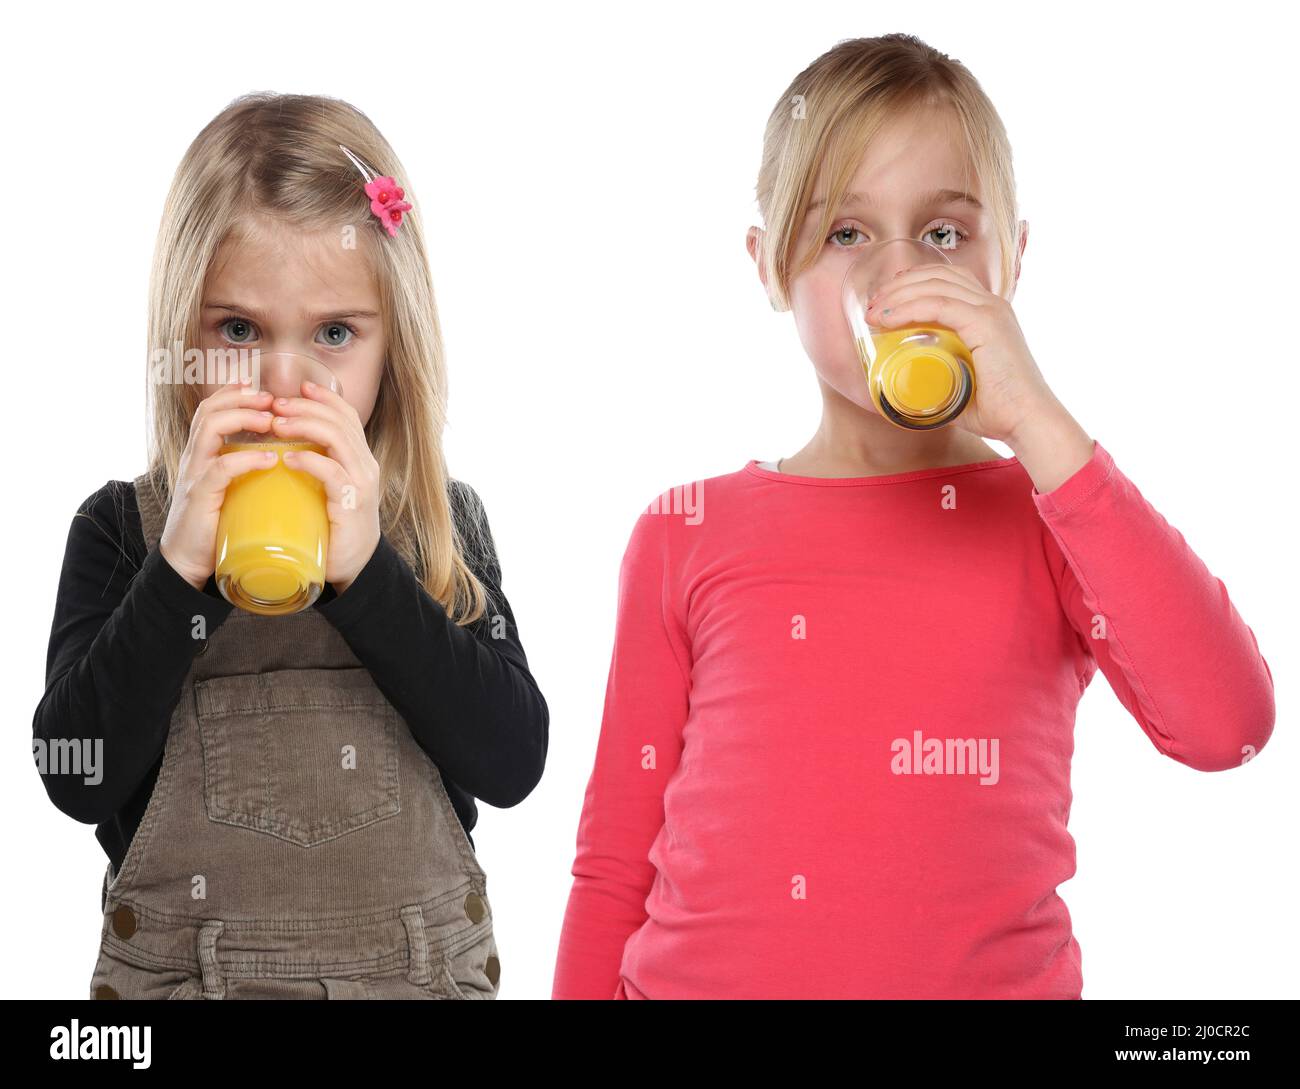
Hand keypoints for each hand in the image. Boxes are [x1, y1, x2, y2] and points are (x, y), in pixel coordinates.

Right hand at [159, 379, 276, 590]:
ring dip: (243, 418)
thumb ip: (245, 469)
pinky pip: (220, 469)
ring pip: (210, 428)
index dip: (234, 394)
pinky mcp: (200, 497)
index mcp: (201, 453)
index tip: (263, 391)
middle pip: (209, 410)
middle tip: (271, 399)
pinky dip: (246, 459)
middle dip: (241, 398)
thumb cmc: (216, 524)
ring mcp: (194, 475)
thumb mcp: (231, 488)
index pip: (211, 409)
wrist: (188, 560)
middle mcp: (194, 457)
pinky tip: (269, 458)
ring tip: (271, 421)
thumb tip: (282, 456)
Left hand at [269, 379, 380, 593]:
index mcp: (360, 459)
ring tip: (276, 424)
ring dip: (304, 426)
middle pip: (340, 421)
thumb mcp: (328, 488)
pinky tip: (288, 457)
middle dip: (306, 407)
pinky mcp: (351, 503)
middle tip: (276, 404)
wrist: (352, 567)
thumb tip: (284, 443)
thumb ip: (316, 465)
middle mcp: (366, 465)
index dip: (325, 398)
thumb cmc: (333, 527)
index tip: (299, 387)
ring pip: (337, 438)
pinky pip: (332, 472)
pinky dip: (309, 460)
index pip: (347, 416)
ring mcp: (361, 483)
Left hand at [864, 262, 1053, 441]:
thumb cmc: (998, 411)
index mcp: (989, 313)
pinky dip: (909, 308)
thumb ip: (940, 379)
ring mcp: (991, 311)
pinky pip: (939, 306)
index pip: (947, 279)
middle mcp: (992, 304)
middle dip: (899, 285)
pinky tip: (887, 318)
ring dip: (898, 295)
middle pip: (938, 275)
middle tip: (873, 306)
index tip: (885, 301)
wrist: (1028, 421)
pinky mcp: (987, 324)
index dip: (912, 282)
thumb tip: (908, 388)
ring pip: (935, 286)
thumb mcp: (961, 386)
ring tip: (873, 312)